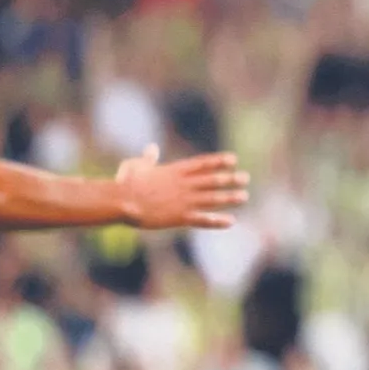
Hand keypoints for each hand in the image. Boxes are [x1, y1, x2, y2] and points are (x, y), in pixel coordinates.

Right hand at [116, 144, 249, 228]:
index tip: (233, 160)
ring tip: (244, 196)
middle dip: (230, 179)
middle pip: (212, 180)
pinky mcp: (179, 217)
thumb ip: (149, 158)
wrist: (123, 201)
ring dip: (229, 198)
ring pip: (212, 199)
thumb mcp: (137, 165)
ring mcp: (183, 201)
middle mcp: (184, 185)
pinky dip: (217, 221)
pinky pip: (203, 220)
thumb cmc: (126, 182)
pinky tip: (231, 221)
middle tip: (245, 178)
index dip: (219, 162)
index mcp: (175, 171)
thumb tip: (151, 148)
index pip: (202, 164)